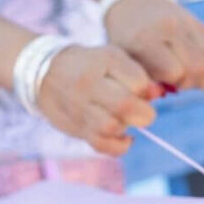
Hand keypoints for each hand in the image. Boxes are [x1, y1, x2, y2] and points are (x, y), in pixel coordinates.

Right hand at [36, 44, 160, 156]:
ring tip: (127, 120)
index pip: (136, 81)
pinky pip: (101, 145)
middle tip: (145, 112)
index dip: (148, 90)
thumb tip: (157, 94)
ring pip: (111, 127)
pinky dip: (119, 146)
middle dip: (143, 113)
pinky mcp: (76, 128)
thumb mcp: (113, 58)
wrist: (46, 74)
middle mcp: (89, 85)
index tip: (148, 91)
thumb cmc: (90, 64)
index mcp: (103, 61)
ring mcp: (80, 108)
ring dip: (127, 126)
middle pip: (123, 105)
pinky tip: (124, 137)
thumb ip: (137, 74)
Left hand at [103, 0, 203, 91]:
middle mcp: (170, 28)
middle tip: (177, 82)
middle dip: (190, 82)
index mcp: (146, 38)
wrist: (133, 1)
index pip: (174, 71)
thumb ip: (142, 80)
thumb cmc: (125, 38)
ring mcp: (188, 23)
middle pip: (198, 66)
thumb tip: (166, 95)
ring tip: (188, 78)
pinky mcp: (200, 24)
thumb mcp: (124, 58)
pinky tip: (198, 71)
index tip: (160, 82)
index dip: (171, 83)